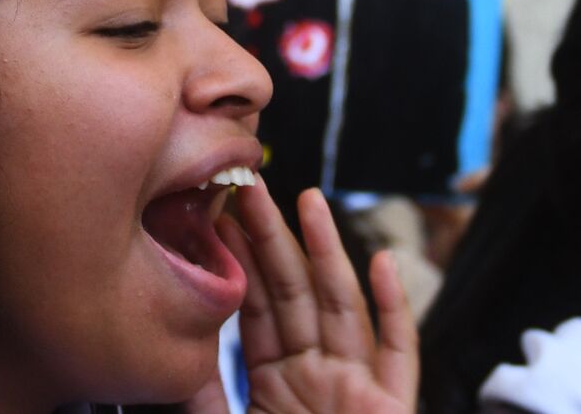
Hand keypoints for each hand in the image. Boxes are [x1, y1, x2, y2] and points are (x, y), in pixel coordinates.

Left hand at [189, 181, 417, 412]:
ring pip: (343, 304)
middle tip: (253, 190)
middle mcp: (317, 373)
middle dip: (275, 238)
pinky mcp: (391, 404)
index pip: (260, 310)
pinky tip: (384, 261)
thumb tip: (182, 349)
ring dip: (328, 250)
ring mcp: (356, 384)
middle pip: (297, 293)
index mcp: (276, 383)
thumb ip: (207, 396)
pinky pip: (398, 348)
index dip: (244, 263)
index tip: (224, 218)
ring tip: (310, 201)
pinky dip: (394, 305)